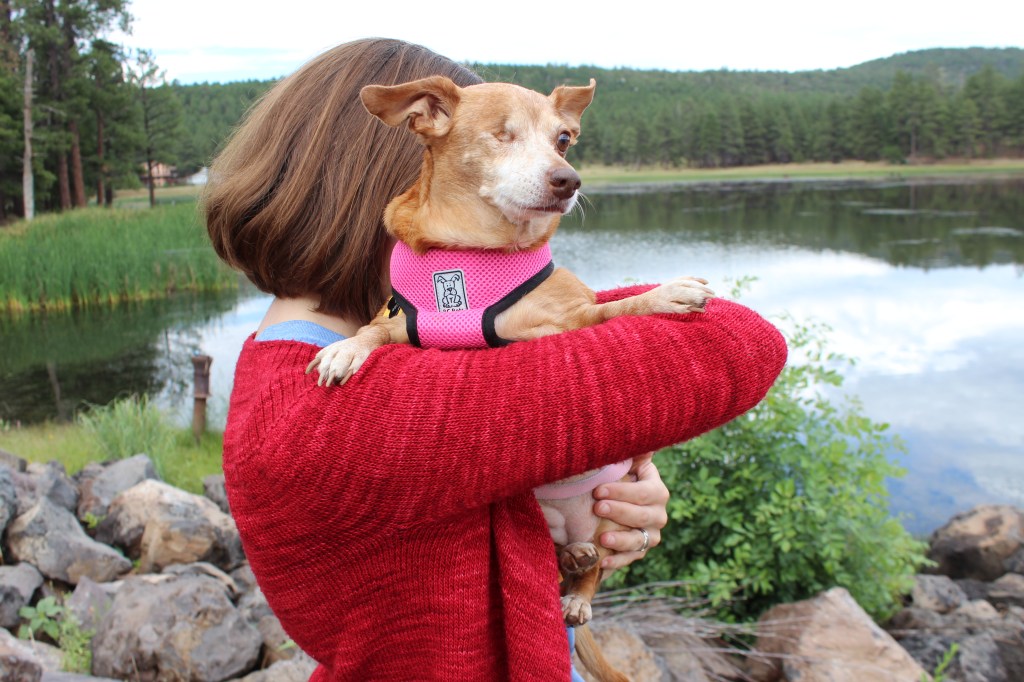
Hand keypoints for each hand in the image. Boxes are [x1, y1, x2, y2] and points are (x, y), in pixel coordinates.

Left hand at [592, 454, 668, 570]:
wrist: (618, 501)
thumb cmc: (620, 478)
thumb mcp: (627, 465)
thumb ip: (633, 455)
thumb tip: (645, 444)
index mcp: (657, 490)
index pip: (644, 492)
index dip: (622, 492)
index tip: (598, 490)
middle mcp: (658, 514)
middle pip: (641, 516)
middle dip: (618, 512)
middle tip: (597, 508)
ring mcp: (651, 535)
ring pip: (639, 540)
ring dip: (621, 540)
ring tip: (602, 537)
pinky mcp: (640, 551)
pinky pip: (631, 558)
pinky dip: (617, 560)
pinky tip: (603, 560)